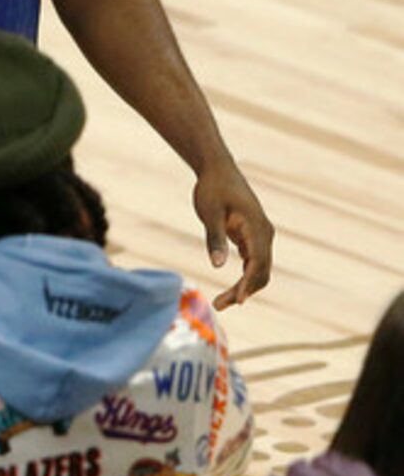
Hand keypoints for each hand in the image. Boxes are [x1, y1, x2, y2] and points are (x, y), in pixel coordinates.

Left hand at [195, 162, 272, 308]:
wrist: (218, 170)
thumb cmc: (212, 189)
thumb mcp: (209, 212)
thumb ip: (214, 237)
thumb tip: (217, 265)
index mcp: (257, 227)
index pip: (257, 262)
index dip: (248, 283)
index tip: (238, 301)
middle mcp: (265, 234)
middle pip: (261, 271)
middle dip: (244, 291)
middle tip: (220, 306)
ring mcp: (261, 236)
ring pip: (259, 269)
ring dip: (245, 287)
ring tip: (222, 303)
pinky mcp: (253, 237)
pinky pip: (254, 263)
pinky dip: (245, 278)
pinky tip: (232, 290)